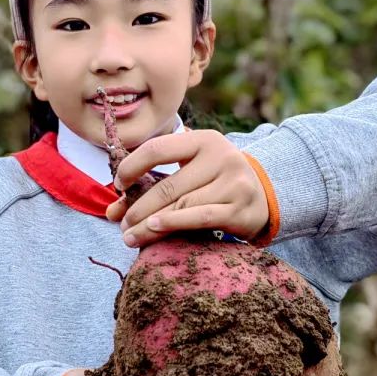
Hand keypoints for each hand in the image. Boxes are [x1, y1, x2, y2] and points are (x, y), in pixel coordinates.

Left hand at [105, 130, 269, 247]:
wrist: (264, 196)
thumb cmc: (216, 182)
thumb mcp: (190, 173)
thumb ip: (154, 185)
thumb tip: (111, 211)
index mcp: (204, 140)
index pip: (158, 149)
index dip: (131, 166)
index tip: (119, 186)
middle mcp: (221, 157)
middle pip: (168, 186)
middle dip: (138, 207)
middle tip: (121, 224)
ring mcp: (234, 183)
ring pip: (181, 205)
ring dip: (149, 223)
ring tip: (130, 235)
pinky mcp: (240, 209)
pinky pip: (200, 218)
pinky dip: (174, 224)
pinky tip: (154, 230)